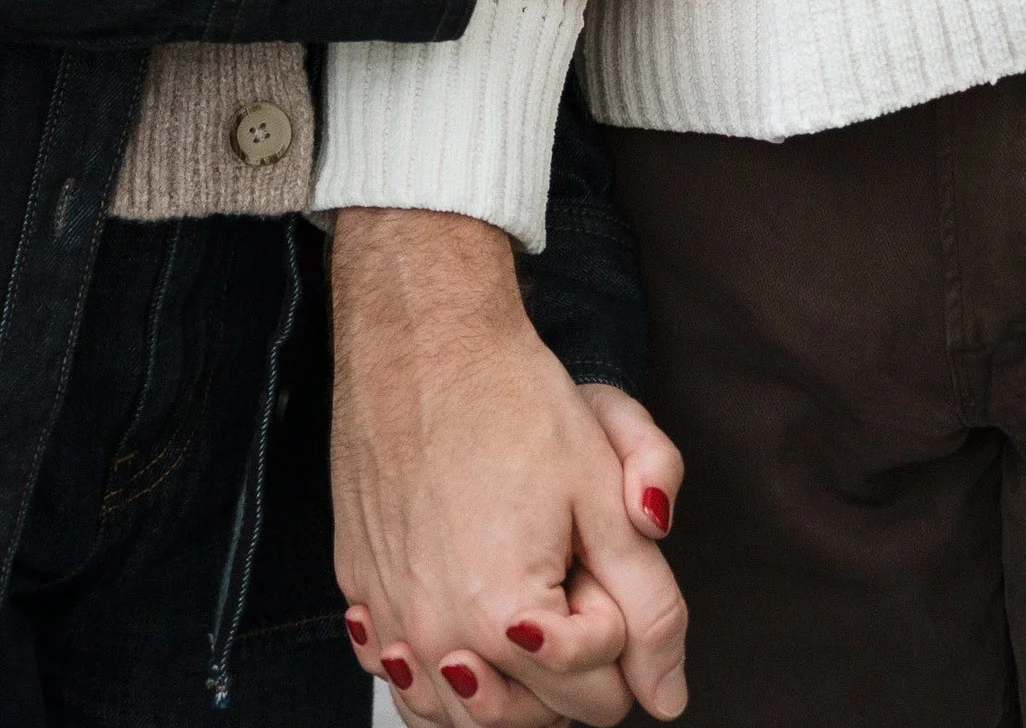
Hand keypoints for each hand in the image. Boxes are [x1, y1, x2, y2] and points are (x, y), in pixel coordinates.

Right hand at [334, 210, 688, 724]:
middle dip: (569, 668)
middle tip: (566, 579)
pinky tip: (456, 621)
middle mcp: (438, 636)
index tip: (596, 559)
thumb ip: (652, 610)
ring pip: (461, 715)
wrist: (425, 335)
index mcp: (509, 621)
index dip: (618, 631)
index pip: (602, 700)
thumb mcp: (607, 498)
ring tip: (523, 614)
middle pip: (534, 719)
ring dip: (504, 685)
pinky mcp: (358, 588)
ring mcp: (389, 618)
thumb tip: (667, 697)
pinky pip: (400, 676)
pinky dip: (432, 673)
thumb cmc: (516, 401)